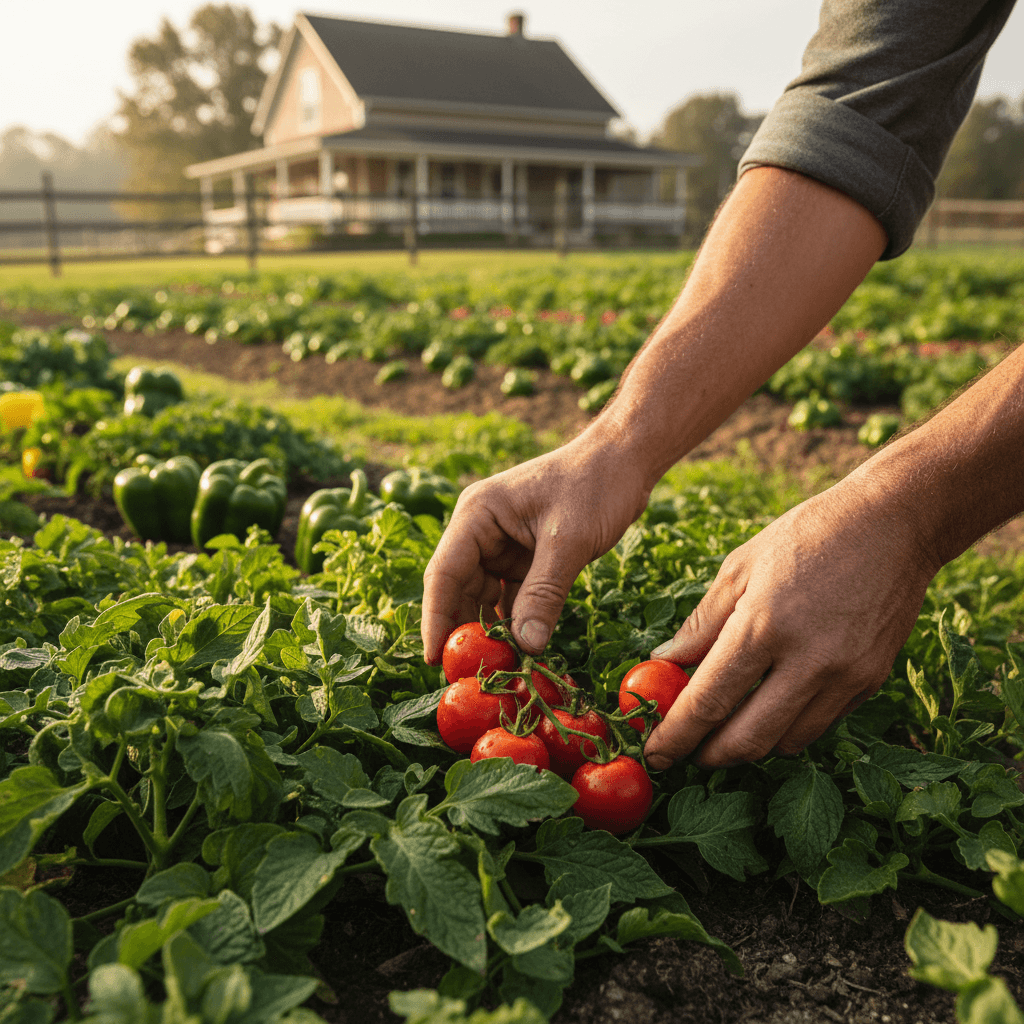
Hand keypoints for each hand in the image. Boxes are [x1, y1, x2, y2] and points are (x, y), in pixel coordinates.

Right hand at [421, 435, 650, 663]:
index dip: (436, 618)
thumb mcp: (569, 540)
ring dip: (490, 631)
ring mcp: (502, 544)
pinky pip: (511, 596)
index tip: (436, 659)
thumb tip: (526, 646)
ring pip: (484, 597)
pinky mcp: (524, 557)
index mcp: (477, 514)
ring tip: (494, 670)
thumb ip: (544, 592)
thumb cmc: (596, 485)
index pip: (445, 573)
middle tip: (466, 677)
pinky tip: (521, 651)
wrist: (626, 460)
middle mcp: (481, 529)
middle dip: (462, 631)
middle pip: (459, 589)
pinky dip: (514, 622)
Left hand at [643, 474, 939, 769]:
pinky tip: (769, 707)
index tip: (655, 753)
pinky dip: (786, 728)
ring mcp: (844, 676)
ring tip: (725, 728)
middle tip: (686, 751)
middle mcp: (806, 660)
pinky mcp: (870, 682)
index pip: (708, 701)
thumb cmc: (806, 537)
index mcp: (762, 625)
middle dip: (708, 755)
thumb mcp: (740, 567)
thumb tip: (663, 661)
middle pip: (746, 739)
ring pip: (785, 742)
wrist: (893, 525)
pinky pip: (819, 725)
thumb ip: (701, 623)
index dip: (676, 736)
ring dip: (748, 745)